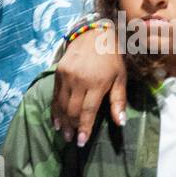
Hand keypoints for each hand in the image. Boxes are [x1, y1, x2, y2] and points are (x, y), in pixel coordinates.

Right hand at [52, 25, 126, 146]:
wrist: (94, 34)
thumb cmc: (111, 59)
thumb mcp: (120, 78)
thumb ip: (118, 101)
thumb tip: (120, 123)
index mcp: (97, 82)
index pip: (87, 111)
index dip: (84, 128)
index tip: (82, 142)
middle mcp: (79, 80)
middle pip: (72, 110)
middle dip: (72, 127)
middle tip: (72, 140)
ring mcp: (66, 76)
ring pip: (61, 105)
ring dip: (62, 121)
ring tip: (64, 134)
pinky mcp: (58, 73)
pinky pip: (55, 96)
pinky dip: (55, 110)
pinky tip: (56, 121)